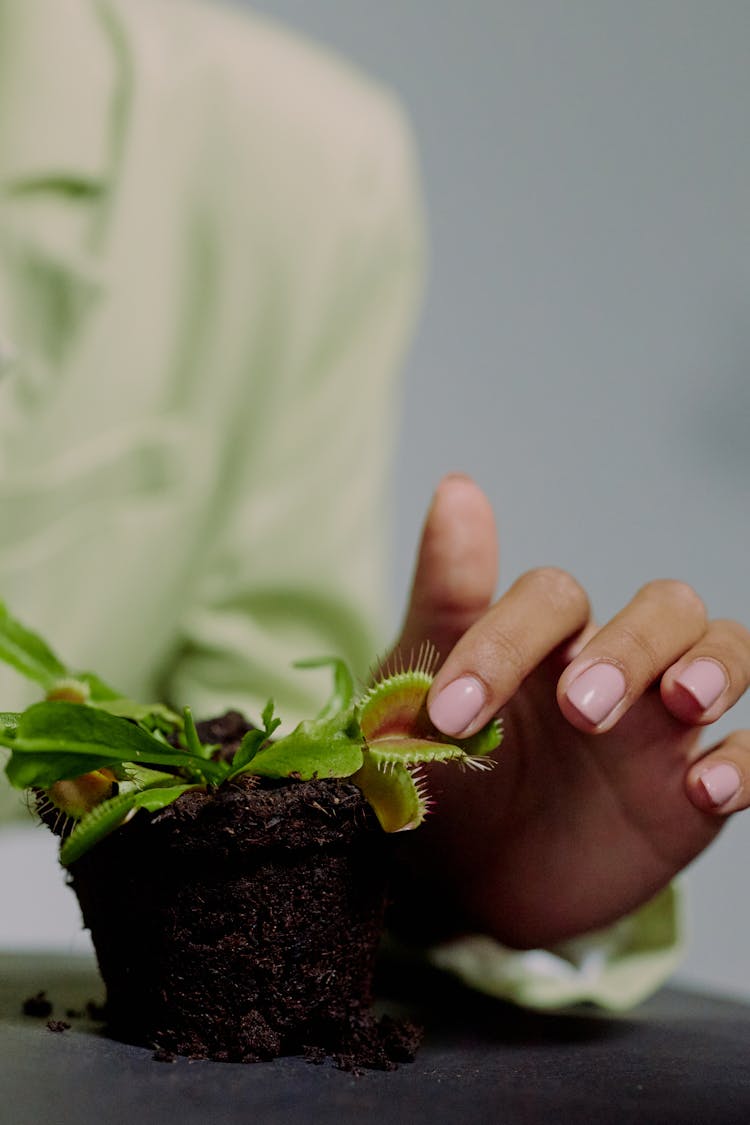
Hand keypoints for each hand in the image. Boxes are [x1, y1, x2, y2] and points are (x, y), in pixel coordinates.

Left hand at [387, 475, 749, 948]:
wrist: (465, 883)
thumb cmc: (446, 770)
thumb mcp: (422, 690)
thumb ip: (446, 596)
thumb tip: (458, 484)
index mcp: (546, 638)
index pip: (553, 599)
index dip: (508, 642)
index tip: (453, 713)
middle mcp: (615, 664)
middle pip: (663, 609)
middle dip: (630, 648)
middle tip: (580, 709)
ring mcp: (664, 725)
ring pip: (726, 652)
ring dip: (715, 667)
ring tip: (683, 704)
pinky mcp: (693, 792)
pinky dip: (746, 762)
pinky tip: (705, 791)